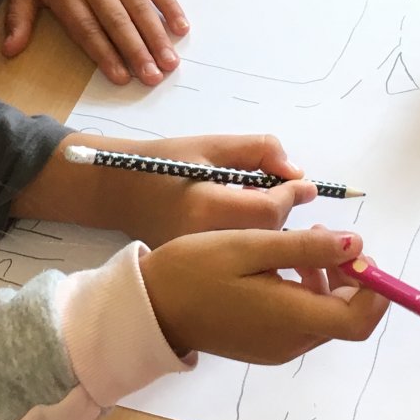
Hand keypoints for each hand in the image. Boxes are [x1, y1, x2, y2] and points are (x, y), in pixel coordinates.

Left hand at [5, 0, 187, 86]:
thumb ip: (18, 19)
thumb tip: (8, 52)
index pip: (87, 29)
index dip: (105, 54)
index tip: (121, 78)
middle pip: (118, 22)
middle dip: (137, 52)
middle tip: (153, 78)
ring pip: (140, 7)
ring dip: (157, 36)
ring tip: (171, 63)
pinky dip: (169, 5)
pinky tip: (182, 27)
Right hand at [25, 133, 312, 246]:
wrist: (115, 193)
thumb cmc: (161, 162)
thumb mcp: (209, 145)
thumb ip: (257, 151)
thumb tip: (295, 172)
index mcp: (205, 207)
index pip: (269, 211)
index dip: (292, 195)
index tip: (304, 184)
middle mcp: (203, 243)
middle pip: (268, 238)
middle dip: (283, 214)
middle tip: (282, 192)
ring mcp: (199, 265)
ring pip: (258, 257)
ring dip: (272, 233)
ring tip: (260, 206)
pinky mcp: (197, 273)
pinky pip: (241, 267)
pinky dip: (255, 249)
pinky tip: (244, 228)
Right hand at [140, 226, 390, 362]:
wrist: (151, 306)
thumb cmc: (196, 270)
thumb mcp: (252, 246)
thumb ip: (307, 249)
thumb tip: (357, 245)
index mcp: (291, 319)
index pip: (359, 319)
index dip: (375, 289)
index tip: (358, 253)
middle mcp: (292, 342)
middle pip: (346, 317)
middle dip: (349, 276)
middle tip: (323, 237)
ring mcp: (278, 347)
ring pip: (325, 316)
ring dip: (326, 279)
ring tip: (298, 242)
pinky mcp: (265, 345)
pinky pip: (302, 320)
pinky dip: (305, 291)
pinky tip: (280, 265)